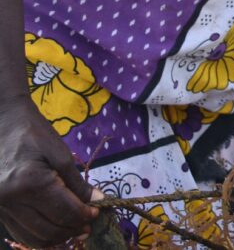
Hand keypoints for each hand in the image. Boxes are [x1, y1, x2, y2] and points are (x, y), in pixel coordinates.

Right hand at [0, 95, 100, 246]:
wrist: (1, 122)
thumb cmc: (33, 132)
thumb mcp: (60, 153)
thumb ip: (78, 182)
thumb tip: (98, 201)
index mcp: (30, 183)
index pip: (64, 211)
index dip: (85, 216)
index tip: (98, 213)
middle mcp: (11, 200)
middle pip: (49, 228)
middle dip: (73, 229)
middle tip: (90, 224)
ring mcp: (1, 207)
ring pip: (34, 236)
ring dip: (58, 236)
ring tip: (75, 228)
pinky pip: (20, 231)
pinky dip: (39, 235)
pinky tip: (55, 228)